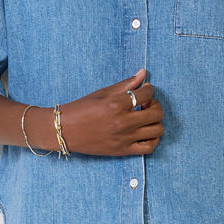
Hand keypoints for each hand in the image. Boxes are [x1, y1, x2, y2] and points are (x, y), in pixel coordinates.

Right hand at [47, 69, 164, 156]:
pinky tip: (146, 132)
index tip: (145, 90)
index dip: (149, 89)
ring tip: (145, 117)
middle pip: (156, 113)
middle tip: (146, 104)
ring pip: (157, 130)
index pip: (147, 94)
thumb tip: (143, 73)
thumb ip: (126, 84)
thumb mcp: (103, 93)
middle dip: (155, 105)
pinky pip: (149, 147)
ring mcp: (124, 138)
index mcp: (117, 104)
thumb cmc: (81, 109)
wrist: (65, 130)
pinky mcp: (123, 150)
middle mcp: (123, 122)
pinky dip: (153, 139)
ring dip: (156, 121)